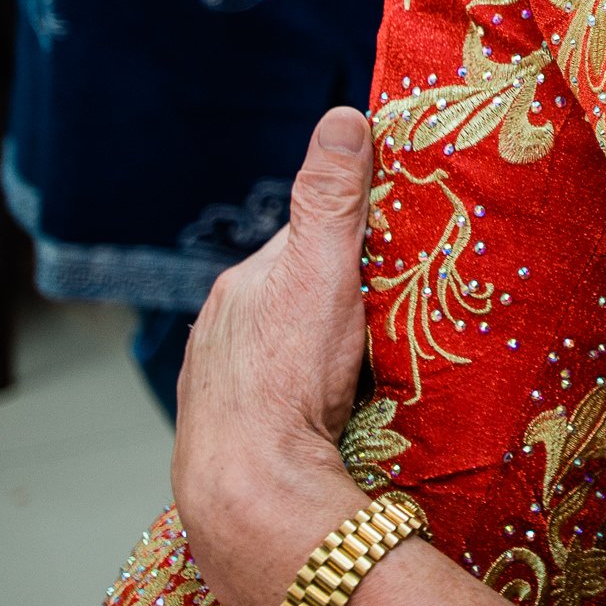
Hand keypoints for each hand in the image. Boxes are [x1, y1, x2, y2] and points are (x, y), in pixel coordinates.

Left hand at [174, 107, 379, 605]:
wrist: (251, 490)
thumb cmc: (290, 376)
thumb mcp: (325, 270)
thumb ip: (334, 196)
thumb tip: (344, 115)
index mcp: (241, 284)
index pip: (304, 245)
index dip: (351, 247)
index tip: (391, 262)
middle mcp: (218, 327)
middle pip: (290, 298)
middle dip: (332, 304)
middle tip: (382, 324)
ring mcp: (214, 384)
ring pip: (276, 352)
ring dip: (310, 356)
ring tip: (356, 378)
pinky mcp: (223, 436)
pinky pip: (267, 402)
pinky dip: (292, 401)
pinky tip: (321, 418)